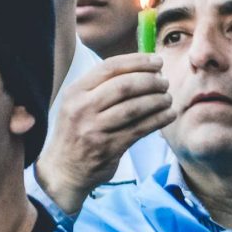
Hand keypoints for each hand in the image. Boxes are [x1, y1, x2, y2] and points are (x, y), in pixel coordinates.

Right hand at [35, 53, 176, 214]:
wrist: (62, 170)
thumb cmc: (76, 131)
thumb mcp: (77, 104)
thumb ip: (101, 86)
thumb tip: (141, 67)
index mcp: (75, 91)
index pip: (110, 67)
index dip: (137, 61)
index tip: (156, 61)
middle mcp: (82, 108)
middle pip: (124, 86)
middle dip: (150, 81)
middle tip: (164, 82)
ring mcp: (95, 129)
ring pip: (134, 107)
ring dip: (157, 100)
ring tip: (168, 98)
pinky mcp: (108, 148)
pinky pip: (139, 129)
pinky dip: (158, 120)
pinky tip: (168, 115)